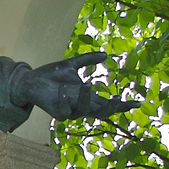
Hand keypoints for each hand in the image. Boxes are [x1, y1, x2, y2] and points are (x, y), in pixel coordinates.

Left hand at [11, 52, 138, 120]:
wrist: (30, 79)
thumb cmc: (50, 75)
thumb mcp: (71, 64)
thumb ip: (87, 60)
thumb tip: (105, 55)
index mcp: (87, 96)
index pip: (108, 103)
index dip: (123, 104)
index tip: (138, 101)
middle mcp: (81, 105)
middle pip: (102, 113)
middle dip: (112, 108)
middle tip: (120, 100)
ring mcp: (70, 110)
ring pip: (85, 112)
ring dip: (87, 99)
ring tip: (87, 84)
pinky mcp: (57, 113)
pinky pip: (66, 112)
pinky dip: (67, 101)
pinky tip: (64, 91)